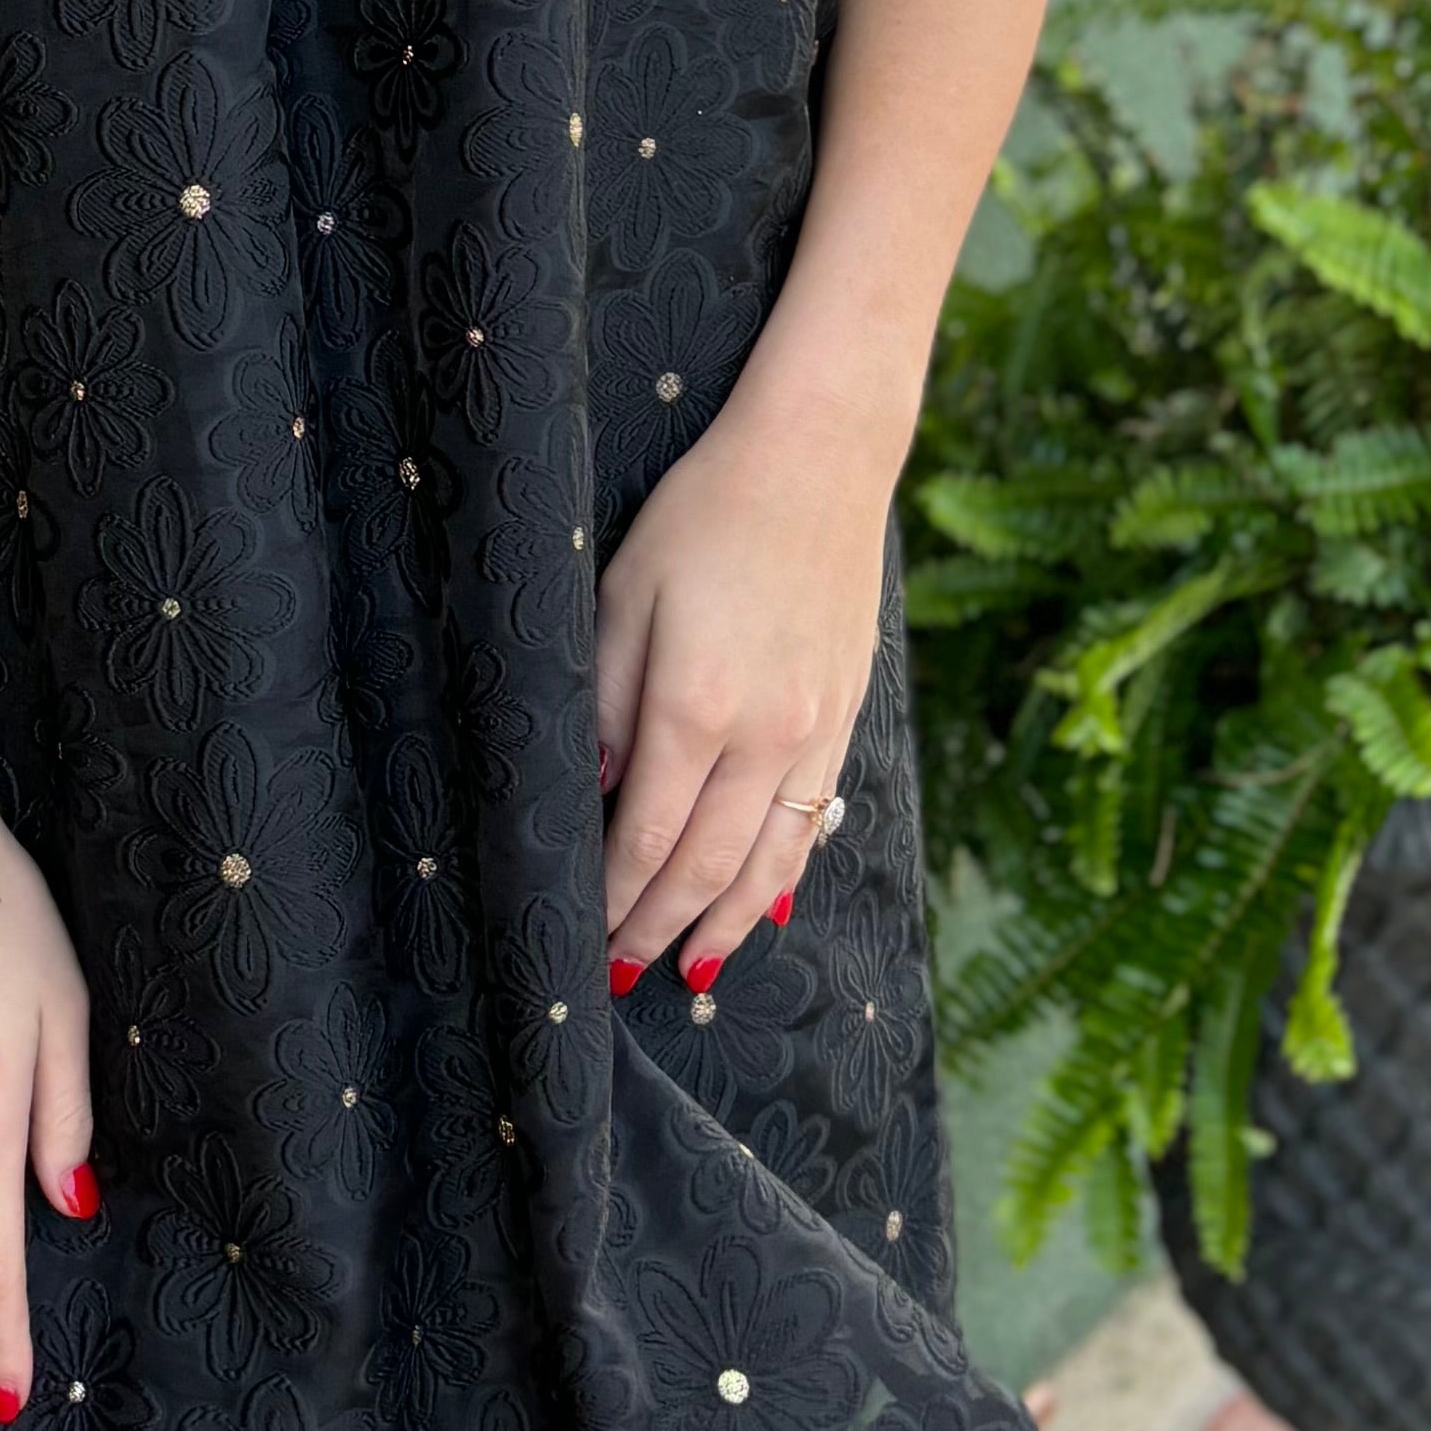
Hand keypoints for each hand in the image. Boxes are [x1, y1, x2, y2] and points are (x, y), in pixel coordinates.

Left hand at [592, 360, 897, 995]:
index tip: (584, 934)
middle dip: (660, 924)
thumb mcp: (624, 593)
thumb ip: (607, 702)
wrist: (818, 461)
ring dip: (727, 922)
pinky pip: (813, 819)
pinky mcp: (846, 715)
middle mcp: (765, 732)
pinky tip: (763, 904)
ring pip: (770, 859)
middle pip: (706, 863)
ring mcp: (815, 729)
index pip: (646, 834)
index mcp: (696, 703)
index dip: (614, 895)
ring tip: (692, 969)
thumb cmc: (703, 515)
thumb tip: (594, 792)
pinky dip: (783, 875)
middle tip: (621, 969)